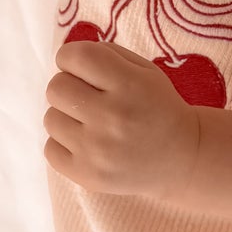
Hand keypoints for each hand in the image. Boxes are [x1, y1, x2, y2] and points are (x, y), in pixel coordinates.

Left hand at [44, 39, 200, 199]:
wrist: (181, 158)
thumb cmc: (158, 106)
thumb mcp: (145, 70)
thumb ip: (106, 55)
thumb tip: (67, 58)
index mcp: (129, 85)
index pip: (75, 56)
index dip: (70, 57)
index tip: (80, 67)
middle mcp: (112, 117)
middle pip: (56, 87)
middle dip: (68, 86)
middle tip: (87, 96)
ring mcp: (97, 151)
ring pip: (50, 118)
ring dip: (66, 116)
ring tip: (89, 122)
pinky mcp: (87, 176)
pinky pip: (50, 149)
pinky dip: (64, 144)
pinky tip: (86, 143)